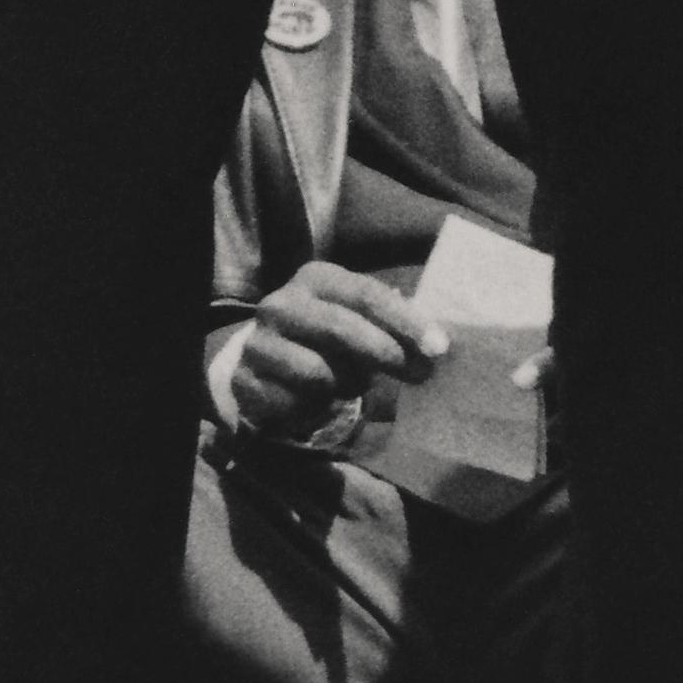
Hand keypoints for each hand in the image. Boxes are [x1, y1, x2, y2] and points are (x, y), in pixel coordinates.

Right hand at [223, 260, 441, 441]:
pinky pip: (296, 401)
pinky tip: (321, 397)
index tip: (438, 345)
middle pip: (342, 328)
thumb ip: (392, 319)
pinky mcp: (244, 381)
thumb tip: (436, 339)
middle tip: (420, 374)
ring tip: (353, 383)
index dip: (406, 321)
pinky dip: (319, 404)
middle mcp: (281, 304)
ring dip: (349, 384)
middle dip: (387, 353)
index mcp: (317, 278)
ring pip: (319, 371)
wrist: (267, 360)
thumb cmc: (330, 333)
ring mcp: (257, 343)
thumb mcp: (358, 315)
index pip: (367, 294)